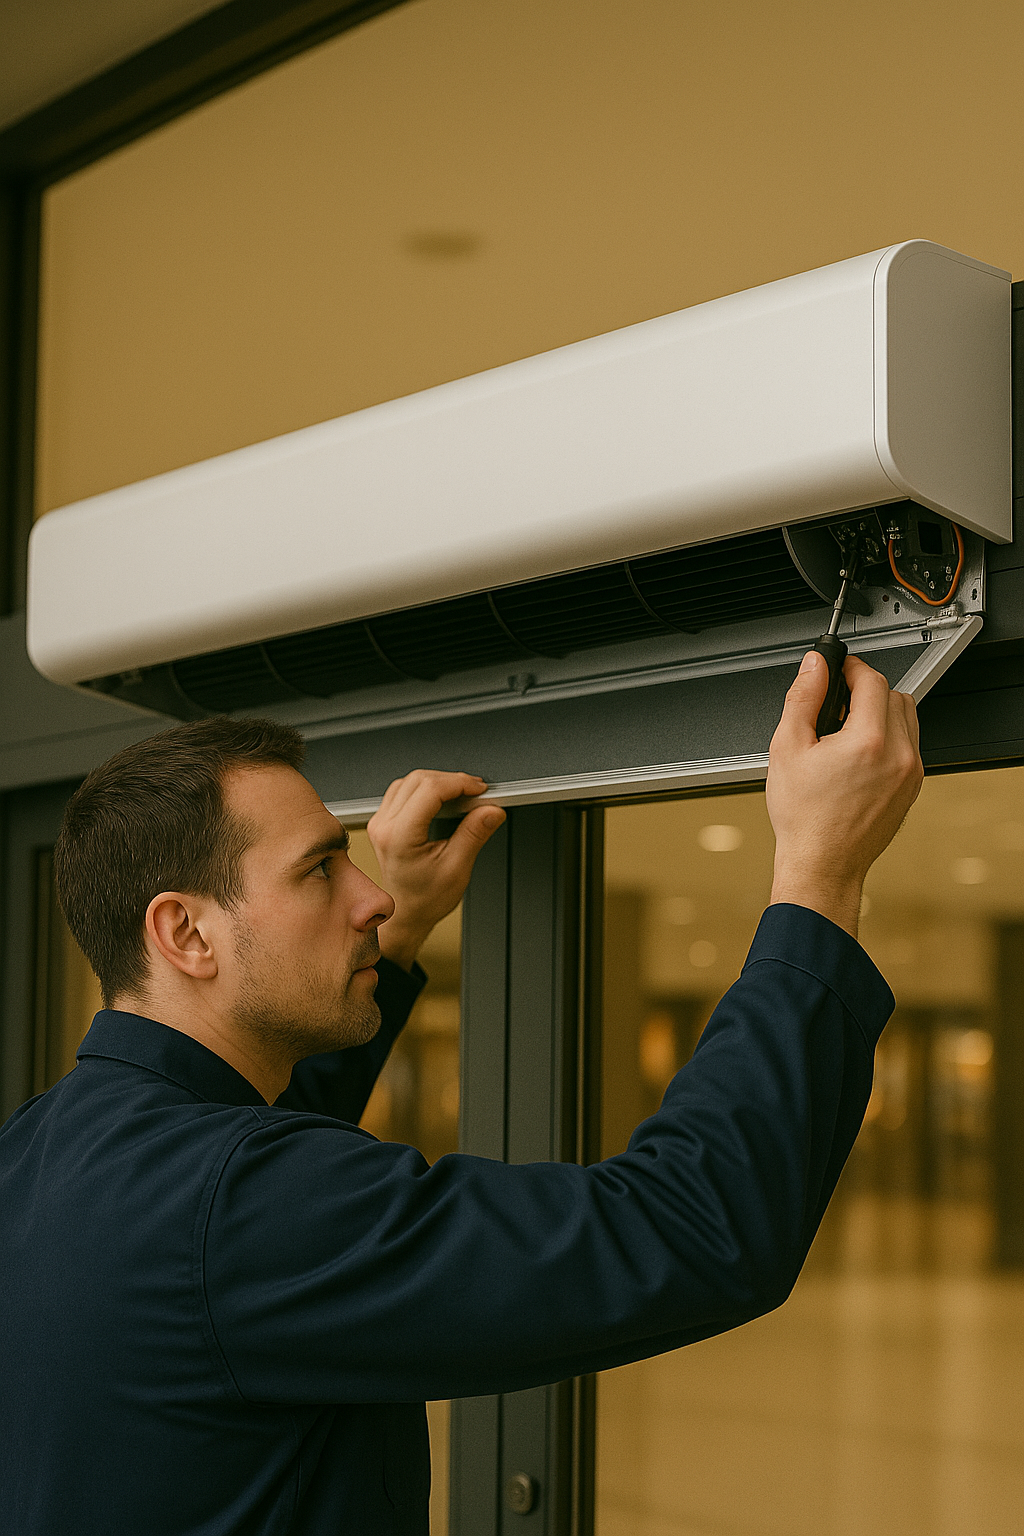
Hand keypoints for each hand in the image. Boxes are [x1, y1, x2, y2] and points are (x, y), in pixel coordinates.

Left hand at [366, 770, 506, 970]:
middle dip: (452, 780)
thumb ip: (474, 834)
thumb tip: (491, 810)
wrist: (407, 914)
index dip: (459, 783)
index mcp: (399, 836)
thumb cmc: (425, 899)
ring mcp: (381, 822)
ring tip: (463, 795)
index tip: (480, 789)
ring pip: (411, 781)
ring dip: (439, 782)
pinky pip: (403, 790)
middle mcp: (384, 825)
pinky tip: (443, 799)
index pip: (430, 790)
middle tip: (476, 793)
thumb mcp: (457, 868)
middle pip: (420, 780)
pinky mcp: (384, 821)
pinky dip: (426, 788)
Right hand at [766, 650, 922, 937]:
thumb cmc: (803, 817)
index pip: (872, 680)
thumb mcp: (787, 748)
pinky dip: (889, 737)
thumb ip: (802, 698)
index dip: (851, 667)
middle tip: (836, 705)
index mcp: (868, 742)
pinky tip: (859, 754)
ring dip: (880, 711)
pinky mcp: (913, 785)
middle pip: (894, 694)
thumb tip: (815, 666)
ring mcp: (910, 772)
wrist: (823, 863)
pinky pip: (909, 743)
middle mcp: (899, 755)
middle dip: (865, 690)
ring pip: (907, 716)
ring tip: (847, 730)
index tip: (837, 669)